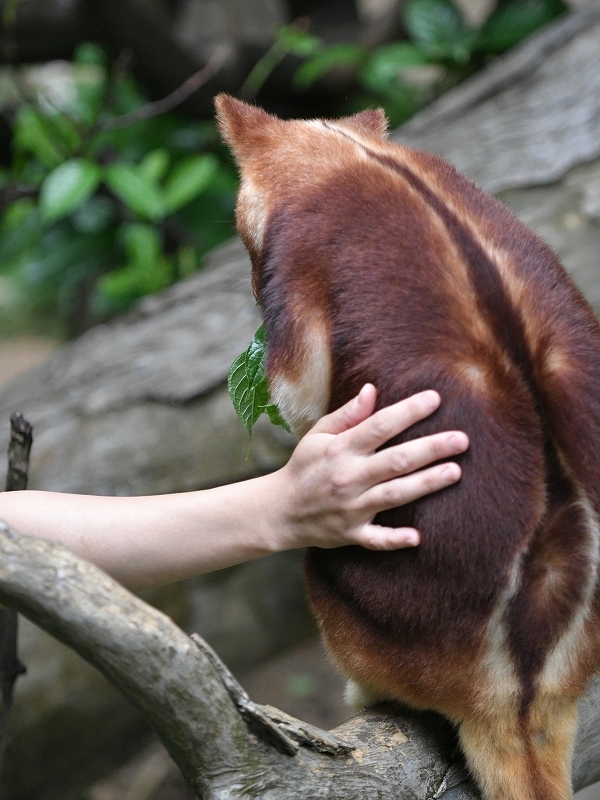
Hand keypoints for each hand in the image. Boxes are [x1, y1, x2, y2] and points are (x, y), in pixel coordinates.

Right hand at [273, 385, 468, 550]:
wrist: (279, 511)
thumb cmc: (304, 467)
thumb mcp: (317, 435)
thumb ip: (347, 415)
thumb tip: (372, 390)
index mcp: (340, 449)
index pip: (379, 426)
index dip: (408, 412)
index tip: (435, 398)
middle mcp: (349, 477)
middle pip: (396, 460)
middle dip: (430, 448)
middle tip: (463, 439)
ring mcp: (351, 507)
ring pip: (394, 494)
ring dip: (425, 484)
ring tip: (456, 472)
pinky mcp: (352, 533)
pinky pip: (375, 538)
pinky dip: (394, 539)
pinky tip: (417, 537)